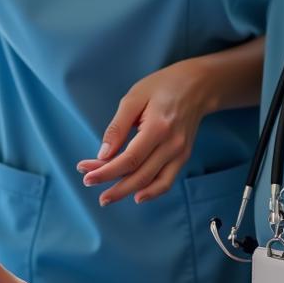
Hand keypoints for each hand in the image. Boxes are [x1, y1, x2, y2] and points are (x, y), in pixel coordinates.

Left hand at [78, 57, 216, 204]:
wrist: (196, 86)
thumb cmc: (162, 86)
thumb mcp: (134, 98)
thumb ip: (118, 127)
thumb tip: (103, 155)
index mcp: (158, 128)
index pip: (129, 159)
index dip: (106, 171)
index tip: (87, 176)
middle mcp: (172, 145)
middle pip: (140, 175)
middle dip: (113, 185)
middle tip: (89, 184)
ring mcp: (180, 153)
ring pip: (152, 182)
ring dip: (128, 191)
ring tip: (107, 196)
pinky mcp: (183, 156)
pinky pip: (167, 181)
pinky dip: (152, 192)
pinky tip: (136, 196)